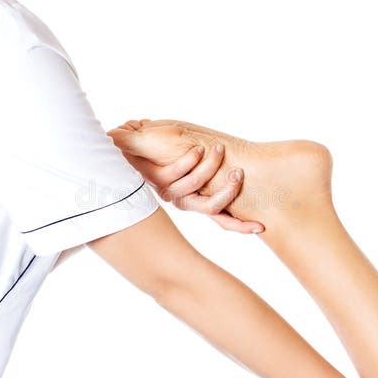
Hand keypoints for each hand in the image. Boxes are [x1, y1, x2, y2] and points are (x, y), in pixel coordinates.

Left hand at [107, 119, 264, 233]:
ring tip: (218, 149)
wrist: (117, 153)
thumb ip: (206, 166)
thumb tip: (236, 164)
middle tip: (239, 173)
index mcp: (192, 200)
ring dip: (210, 167)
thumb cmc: (155, 157)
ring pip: (195, 186)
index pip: (220, 219)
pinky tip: (197, 149)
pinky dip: (189, 161)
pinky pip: (176, 172)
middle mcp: (180, 200)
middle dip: (228, 191)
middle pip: (210, 208)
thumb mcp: (187, 165)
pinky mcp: (153, 177)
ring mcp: (167, 189)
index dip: (239, 227)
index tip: (260, 228)